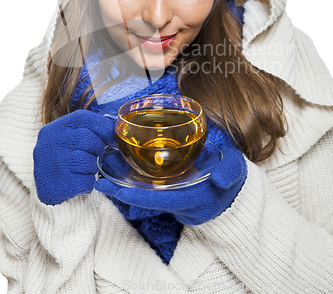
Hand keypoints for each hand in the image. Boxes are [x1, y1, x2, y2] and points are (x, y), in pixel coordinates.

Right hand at [33, 110, 114, 204]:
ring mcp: (52, 164)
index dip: (103, 126)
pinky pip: (86, 181)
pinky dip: (87, 183)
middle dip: (97, 148)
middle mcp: (50, 143)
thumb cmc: (63, 158)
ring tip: (82, 169)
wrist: (43, 187)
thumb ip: (89, 129)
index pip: (83, 118)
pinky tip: (78, 181)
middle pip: (88, 140)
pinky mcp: (57, 185)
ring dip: (91, 167)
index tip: (112, 137)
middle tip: (93, 155)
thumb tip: (117, 126)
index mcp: (54, 128)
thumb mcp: (69, 137)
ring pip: (88, 162)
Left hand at [95, 137, 246, 224]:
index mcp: (192, 197)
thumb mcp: (235, 170)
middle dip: (122, 191)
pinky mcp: (169, 189)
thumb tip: (222, 179)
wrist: (231, 189)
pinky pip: (147, 186)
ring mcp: (172, 195)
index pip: (161, 199)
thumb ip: (231, 172)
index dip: (137, 196)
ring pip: (143, 192)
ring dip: (123, 183)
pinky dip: (132, 177)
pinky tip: (118, 163)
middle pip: (145, 198)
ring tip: (102, 169)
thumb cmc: (232, 177)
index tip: (116, 189)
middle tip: (98, 179)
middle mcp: (178, 199)